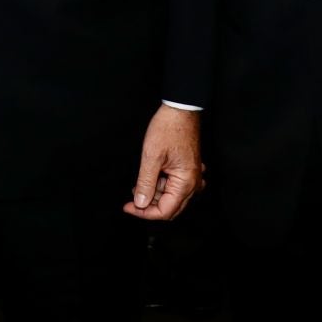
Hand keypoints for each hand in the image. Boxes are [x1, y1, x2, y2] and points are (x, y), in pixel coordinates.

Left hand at [123, 104, 200, 220]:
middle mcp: (193, 183)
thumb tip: (141, 204)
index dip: (145, 212)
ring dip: (154, 194)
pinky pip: (176, 186)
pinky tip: (151, 177)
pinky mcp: (189, 169)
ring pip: (172, 197)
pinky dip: (162, 185)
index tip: (128, 206)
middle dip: (149, 205)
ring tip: (140, 181)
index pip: (165, 211)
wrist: (181, 109)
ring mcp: (193, 176)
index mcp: (186, 182)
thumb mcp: (151, 156)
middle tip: (132, 198)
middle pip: (170, 207)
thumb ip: (145, 182)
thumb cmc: (168, 128)